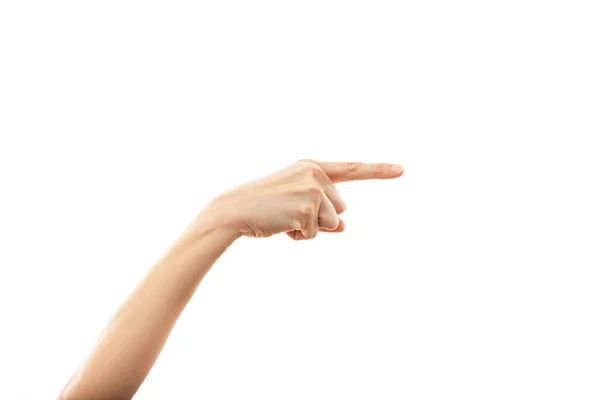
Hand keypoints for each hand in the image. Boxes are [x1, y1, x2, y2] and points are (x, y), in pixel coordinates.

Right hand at [205, 159, 403, 239]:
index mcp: (311, 166)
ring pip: (331, 223)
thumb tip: (343, 227)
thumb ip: (322, 212)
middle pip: (340, 209)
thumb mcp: (295, 205)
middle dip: (319, 219)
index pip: (352, 168)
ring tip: (282, 218)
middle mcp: (315, 173)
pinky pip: (315, 234)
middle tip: (287, 213)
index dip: (379, 170)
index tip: (403, 169)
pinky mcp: (307, 207)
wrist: (233, 210)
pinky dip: (299, 237)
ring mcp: (312, 189)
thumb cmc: (263, 207)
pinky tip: (279, 226)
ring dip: (309, 229)